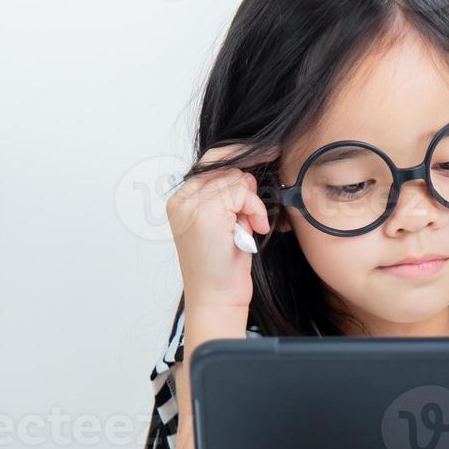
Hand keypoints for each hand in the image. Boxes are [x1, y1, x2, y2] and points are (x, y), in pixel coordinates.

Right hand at [166, 145, 275, 315]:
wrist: (217, 297)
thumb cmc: (224, 265)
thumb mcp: (226, 223)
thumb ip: (229, 195)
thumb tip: (247, 173)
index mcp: (181, 200)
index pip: (211, 162)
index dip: (239, 155)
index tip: (268, 150)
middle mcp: (181, 199)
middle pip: (226, 167)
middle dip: (246, 190)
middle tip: (250, 219)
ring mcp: (191, 204)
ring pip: (236, 179)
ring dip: (251, 204)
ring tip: (246, 229)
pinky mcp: (206, 212)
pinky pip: (242, 192)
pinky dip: (254, 209)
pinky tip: (253, 230)